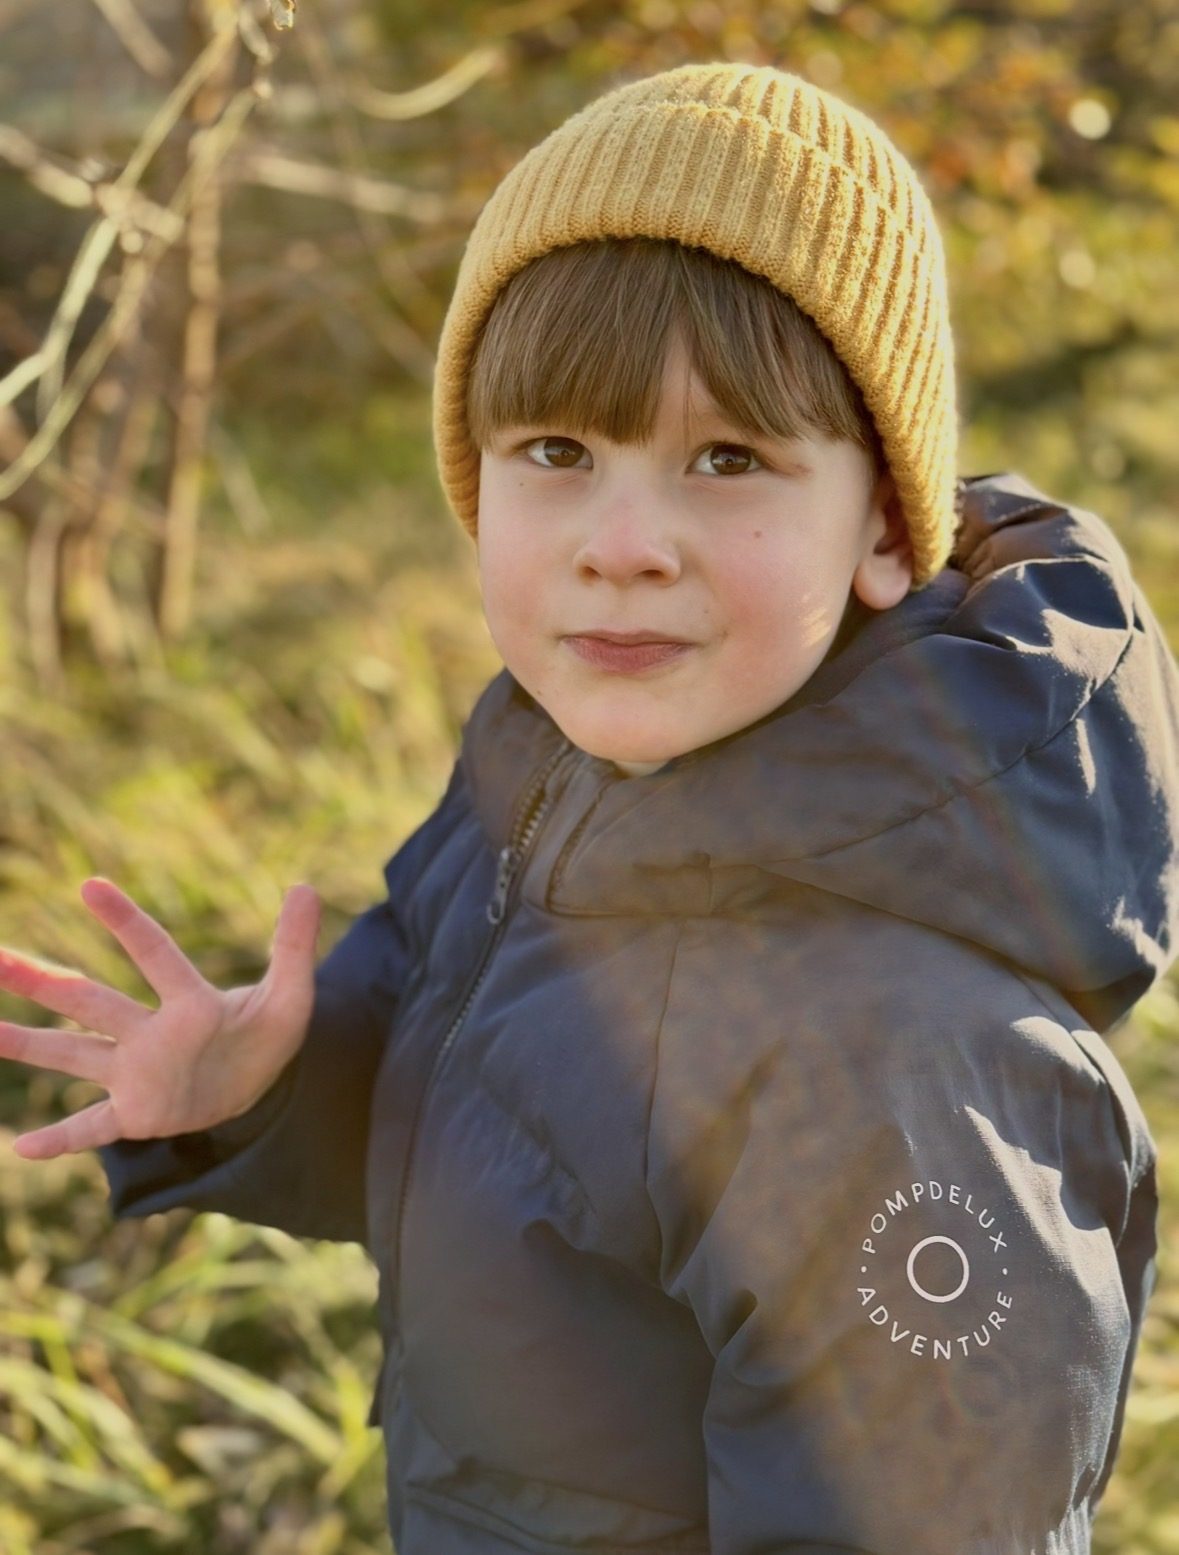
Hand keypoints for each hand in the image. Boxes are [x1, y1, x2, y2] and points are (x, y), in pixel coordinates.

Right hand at [0, 878, 320, 1159]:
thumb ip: (294, 945)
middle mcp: (150, 1032)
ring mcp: (136, 1073)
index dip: (126, 922)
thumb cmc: (267, 1033)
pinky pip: (93, 1127)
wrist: (259, 1085)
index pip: (154, 955)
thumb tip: (306, 886)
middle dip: (43, 981)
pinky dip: (61, 1139)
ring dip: (29, 1045)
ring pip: (74, 1055)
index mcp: (191, 1002)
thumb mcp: (292, 995)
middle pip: (91, 1002)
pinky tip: (21, 1148)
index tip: (91, 886)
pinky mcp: (136, 1113)